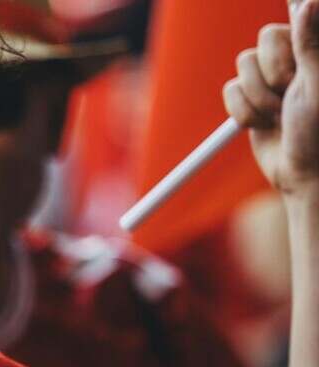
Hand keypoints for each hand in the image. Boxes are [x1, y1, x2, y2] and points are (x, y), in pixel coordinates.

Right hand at [225, 1, 318, 195]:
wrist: (303, 174)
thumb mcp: (317, 86)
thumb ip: (310, 44)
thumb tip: (307, 3)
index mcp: (317, 49)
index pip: (300, 12)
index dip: (290, 16)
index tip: (290, 19)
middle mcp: (296, 57)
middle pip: (265, 39)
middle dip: (274, 72)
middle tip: (291, 92)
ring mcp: (272, 77)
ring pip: (244, 65)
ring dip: (258, 97)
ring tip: (279, 114)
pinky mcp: (251, 96)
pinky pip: (230, 90)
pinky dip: (243, 111)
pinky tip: (263, 123)